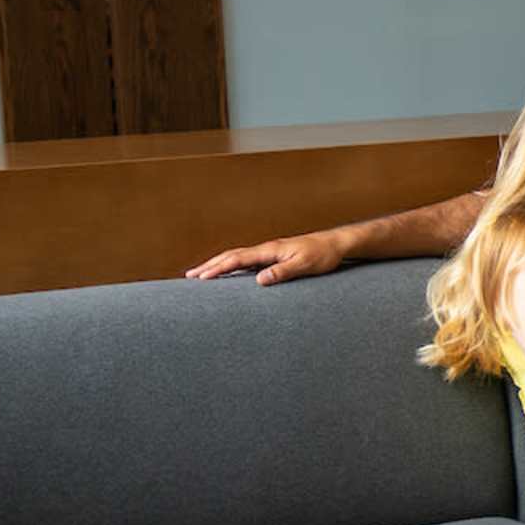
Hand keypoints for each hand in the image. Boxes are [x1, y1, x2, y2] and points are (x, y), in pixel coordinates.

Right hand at [184, 231, 351, 285]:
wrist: (335, 244)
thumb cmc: (322, 255)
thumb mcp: (304, 266)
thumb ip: (282, 272)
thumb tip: (258, 280)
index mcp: (269, 250)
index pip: (237, 259)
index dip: (217, 268)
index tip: (200, 277)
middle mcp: (266, 249)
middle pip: (231, 256)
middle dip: (209, 265)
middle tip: (189, 276)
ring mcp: (268, 252)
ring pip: (237, 257)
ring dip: (218, 265)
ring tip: (201, 274)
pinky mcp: (274, 257)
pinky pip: (246, 261)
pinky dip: (232, 266)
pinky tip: (228, 273)